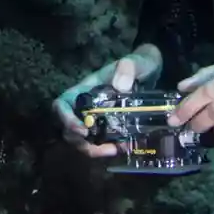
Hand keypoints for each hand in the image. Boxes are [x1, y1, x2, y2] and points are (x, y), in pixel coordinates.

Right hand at [53, 43, 161, 158]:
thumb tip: (120, 88)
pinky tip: (122, 148)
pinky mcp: (109, 127)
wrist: (151, 72)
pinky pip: (100, 142)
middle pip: (68, 128)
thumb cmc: (138, 64)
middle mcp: (86, 106)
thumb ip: (127, 69)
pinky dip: (106, 149)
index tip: (83, 130)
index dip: (66, 119)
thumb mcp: (134, 62)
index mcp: (85, 90)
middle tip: (102, 148)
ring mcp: (96, 117)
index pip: (62, 104)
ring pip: (81, 139)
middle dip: (80, 142)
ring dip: (93, 149)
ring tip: (113, 150)